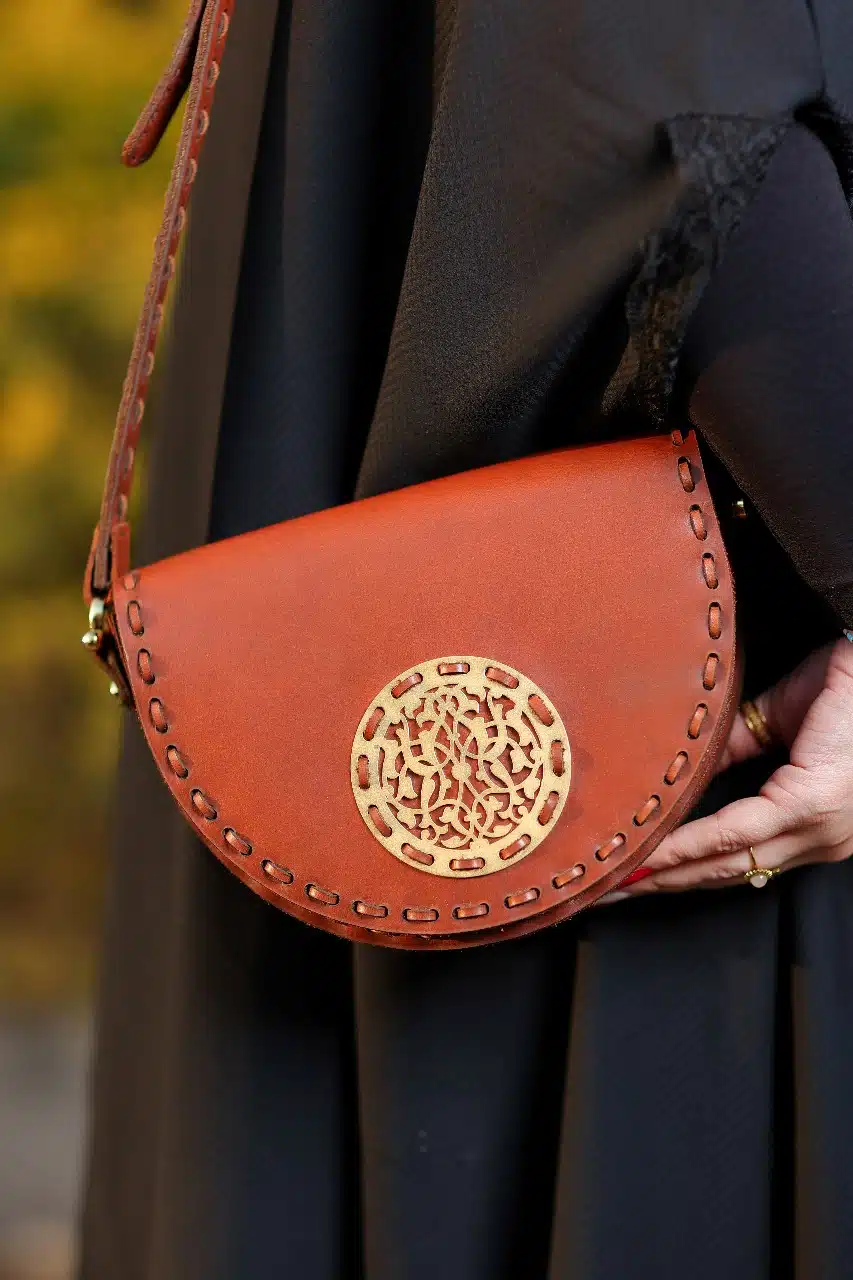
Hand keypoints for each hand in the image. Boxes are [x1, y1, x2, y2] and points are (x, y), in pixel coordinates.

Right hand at [604, 635, 852, 899]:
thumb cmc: (843, 684)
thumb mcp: (779, 720)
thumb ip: (735, 750)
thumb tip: (682, 768)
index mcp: (814, 822)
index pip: (736, 858)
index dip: (680, 872)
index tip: (631, 880)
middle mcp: (819, 840)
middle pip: (724, 873)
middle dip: (660, 885)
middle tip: (605, 892)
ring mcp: (818, 829)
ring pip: (726, 862)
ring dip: (665, 872)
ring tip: (616, 877)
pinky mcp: (808, 804)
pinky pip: (734, 831)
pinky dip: (687, 843)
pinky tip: (651, 848)